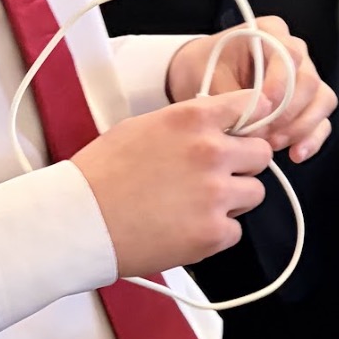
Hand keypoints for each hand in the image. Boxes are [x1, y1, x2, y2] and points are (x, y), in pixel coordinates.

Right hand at [75, 93, 273, 277]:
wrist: (76, 222)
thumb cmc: (100, 175)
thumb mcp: (143, 127)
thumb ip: (188, 123)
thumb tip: (219, 124)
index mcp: (192, 119)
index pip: (250, 104)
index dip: (251, 119)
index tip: (248, 128)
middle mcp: (210, 152)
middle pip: (261, 154)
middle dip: (243, 165)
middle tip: (215, 176)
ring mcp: (215, 194)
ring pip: (255, 192)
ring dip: (233, 199)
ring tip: (197, 205)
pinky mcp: (214, 233)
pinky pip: (236, 230)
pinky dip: (216, 232)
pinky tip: (185, 228)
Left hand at [166, 16, 336, 162]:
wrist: (198, 75)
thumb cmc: (204, 68)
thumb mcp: (209, 76)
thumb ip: (232, 98)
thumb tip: (253, 126)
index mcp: (271, 33)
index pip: (290, 56)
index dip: (282, 85)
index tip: (263, 108)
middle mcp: (294, 52)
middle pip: (310, 81)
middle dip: (289, 113)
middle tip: (264, 134)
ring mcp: (304, 77)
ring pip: (322, 101)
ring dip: (301, 127)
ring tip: (274, 146)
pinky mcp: (308, 102)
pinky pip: (321, 121)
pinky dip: (311, 139)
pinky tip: (296, 155)